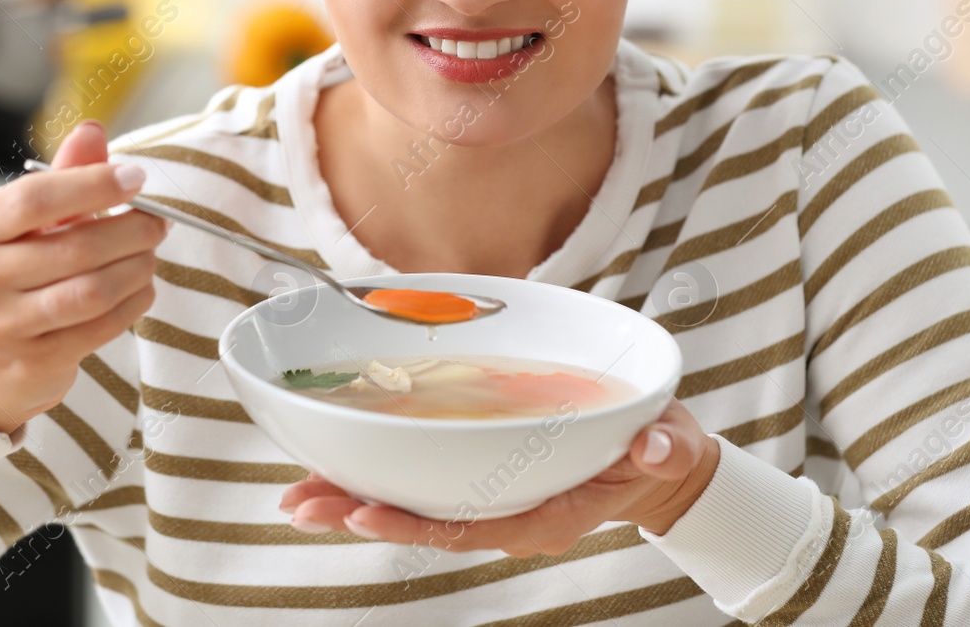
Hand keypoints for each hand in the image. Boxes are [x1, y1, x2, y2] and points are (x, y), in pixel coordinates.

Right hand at [0, 120, 168, 434]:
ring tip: (150, 254)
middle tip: (157, 222)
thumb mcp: (25, 219)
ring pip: (91, 291)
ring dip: (137, 268)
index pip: (35, 199)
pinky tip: (142, 287)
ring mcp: (1, 325)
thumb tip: (93, 131)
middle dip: (131, 230)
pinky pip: (100, 327)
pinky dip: (133, 302)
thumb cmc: (10, 271)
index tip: (137, 177)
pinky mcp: (32, 360)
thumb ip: (63, 175)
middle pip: (74, 247)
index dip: (93, 184)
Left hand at [278, 398, 720, 555]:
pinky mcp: (487, 479)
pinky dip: (382, 476)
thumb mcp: (672, 445)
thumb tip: (661, 446)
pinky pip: (426, 485)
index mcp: (550, 512)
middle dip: (360, 512)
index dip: (417, 522)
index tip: (363, 510)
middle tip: (300, 504)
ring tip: (297, 495)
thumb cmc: (662, 451)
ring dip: (356, 498)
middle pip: (426, 521)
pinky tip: (341, 467)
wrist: (661, 463)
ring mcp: (497, 501)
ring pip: (417, 506)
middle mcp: (513, 515)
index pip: (473, 524)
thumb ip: (665, 447)